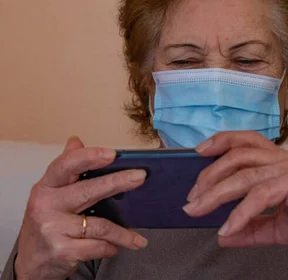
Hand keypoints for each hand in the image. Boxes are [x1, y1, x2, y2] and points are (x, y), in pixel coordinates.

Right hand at [15, 137, 147, 279]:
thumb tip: (75, 140)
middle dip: (117, 182)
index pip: (66, 165)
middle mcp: (46, 205)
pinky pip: (97, 246)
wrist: (32, 262)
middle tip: (140, 176)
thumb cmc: (48, 223)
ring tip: (138, 238)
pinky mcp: (61, 250)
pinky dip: (111, 247)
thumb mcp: (52, 194)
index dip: (89, 157)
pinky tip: (116, 247)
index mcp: (46, 186)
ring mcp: (52, 228)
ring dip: (123, 233)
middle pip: (88, 190)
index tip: (112, 154)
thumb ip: (67, 169)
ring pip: (99, 225)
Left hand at [183, 131, 287, 263]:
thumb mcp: (281, 227)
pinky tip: (229, 228)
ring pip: (244, 174)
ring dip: (215, 193)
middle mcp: (287, 159)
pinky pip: (260, 196)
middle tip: (192, 198)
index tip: (199, 153)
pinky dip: (240, 214)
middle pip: (238, 154)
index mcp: (283, 162)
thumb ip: (252, 228)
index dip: (221, 141)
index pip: (247, 141)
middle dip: (209, 174)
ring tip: (198, 210)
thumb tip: (225, 236)